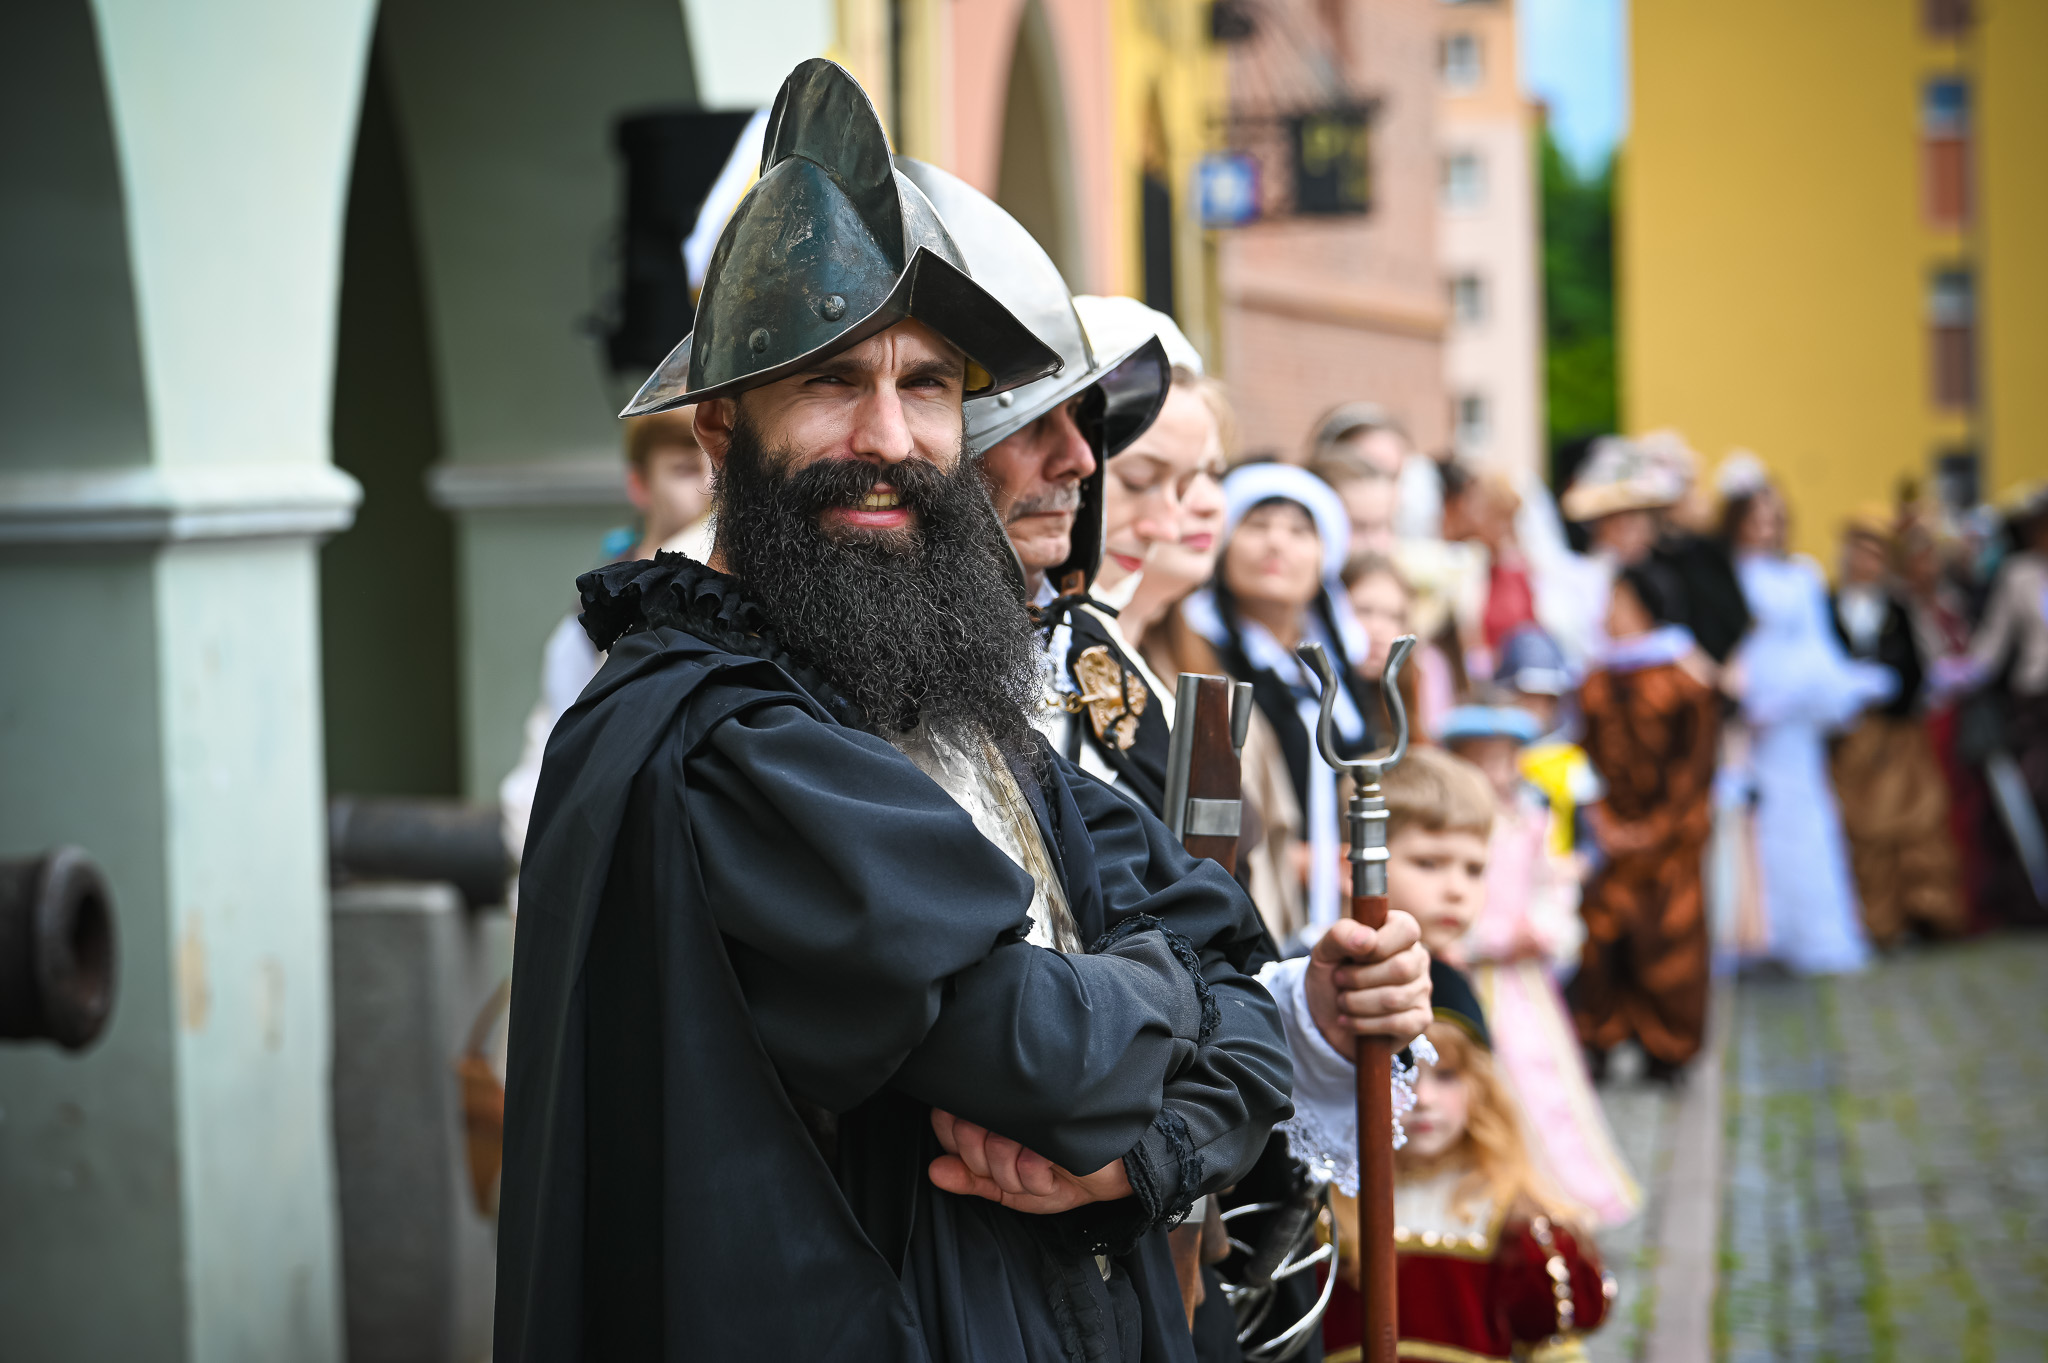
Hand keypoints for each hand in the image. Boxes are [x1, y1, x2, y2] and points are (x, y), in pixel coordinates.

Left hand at [926, 1109, 1132, 1213]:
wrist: (1114, 1172)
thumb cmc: (1063, 1173)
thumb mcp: (1010, 1189)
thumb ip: (971, 1179)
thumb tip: (934, 1172)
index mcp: (992, 1117)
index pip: (946, 1122)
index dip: (955, 1146)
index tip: (982, 1160)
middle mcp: (1008, 1109)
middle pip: (967, 1137)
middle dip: (989, 1168)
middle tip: (1016, 1168)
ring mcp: (1032, 1113)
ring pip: (995, 1154)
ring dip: (1018, 1179)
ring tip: (1040, 1169)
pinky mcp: (1056, 1124)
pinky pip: (1026, 1166)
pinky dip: (1039, 1180)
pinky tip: (1055, 1168)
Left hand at [1303, 910, 1432, 1055]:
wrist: (1324, 1015)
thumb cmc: (1331, 975)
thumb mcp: (1325, 950)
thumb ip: (1341, 935)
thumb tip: (1368, 938)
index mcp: (1399, 932)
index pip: (1406, 929)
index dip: (1376, 945)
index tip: (1351, 956)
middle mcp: (1417, 958)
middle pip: (1401, 968)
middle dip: (1359, 979)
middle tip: (1338, 980)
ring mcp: (1422, 989)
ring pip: (1395, 999)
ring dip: (1356, 1003)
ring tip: (1341, 1002)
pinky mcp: (1421, 1019)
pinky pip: (1399, 1024)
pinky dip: (1364, 1024)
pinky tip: (1349, 1022)